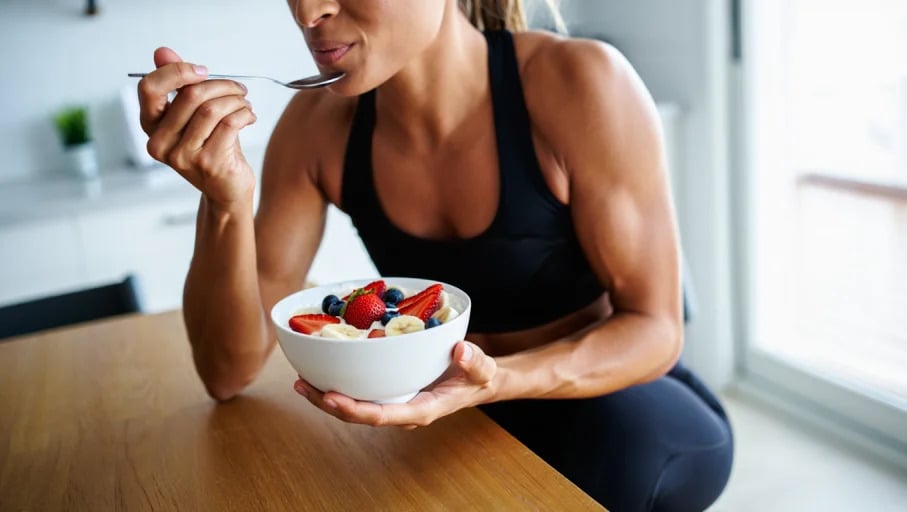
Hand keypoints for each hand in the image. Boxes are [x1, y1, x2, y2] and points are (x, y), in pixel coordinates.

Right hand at [137, 47, 256, 209]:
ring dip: (235, 100)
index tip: (203, 70)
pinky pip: (229, 124)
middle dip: (221, 85)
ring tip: (245, 104)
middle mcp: (161, 143)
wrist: (226, 190)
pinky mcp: (209, 163)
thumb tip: (162, 52)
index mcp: (151, 127)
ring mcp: (183, 155)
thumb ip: (177, 85)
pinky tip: (249, 116)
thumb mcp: (192, 115)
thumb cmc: (211, 147)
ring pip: (211, 109)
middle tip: (238, 89)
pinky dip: (244, 114)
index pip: (150, 88)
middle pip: (189, 95)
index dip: (177, 72)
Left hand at [293, 341, 496, 428]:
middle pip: (359, 415)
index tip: (331, 397)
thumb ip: (475, 361)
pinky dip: (339, 383)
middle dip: (328, 404)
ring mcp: (394, 402)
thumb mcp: (483, 369)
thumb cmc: (479, 376)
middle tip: (303, 386)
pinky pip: (360, 392)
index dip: (354, 410)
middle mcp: (403, 410)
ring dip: (326, 397)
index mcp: (422, 409)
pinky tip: (320, 371)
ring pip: (354, 406)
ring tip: (301, 381)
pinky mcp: (390, 391)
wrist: (478, 380)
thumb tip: (461, 351)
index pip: (383, 416)